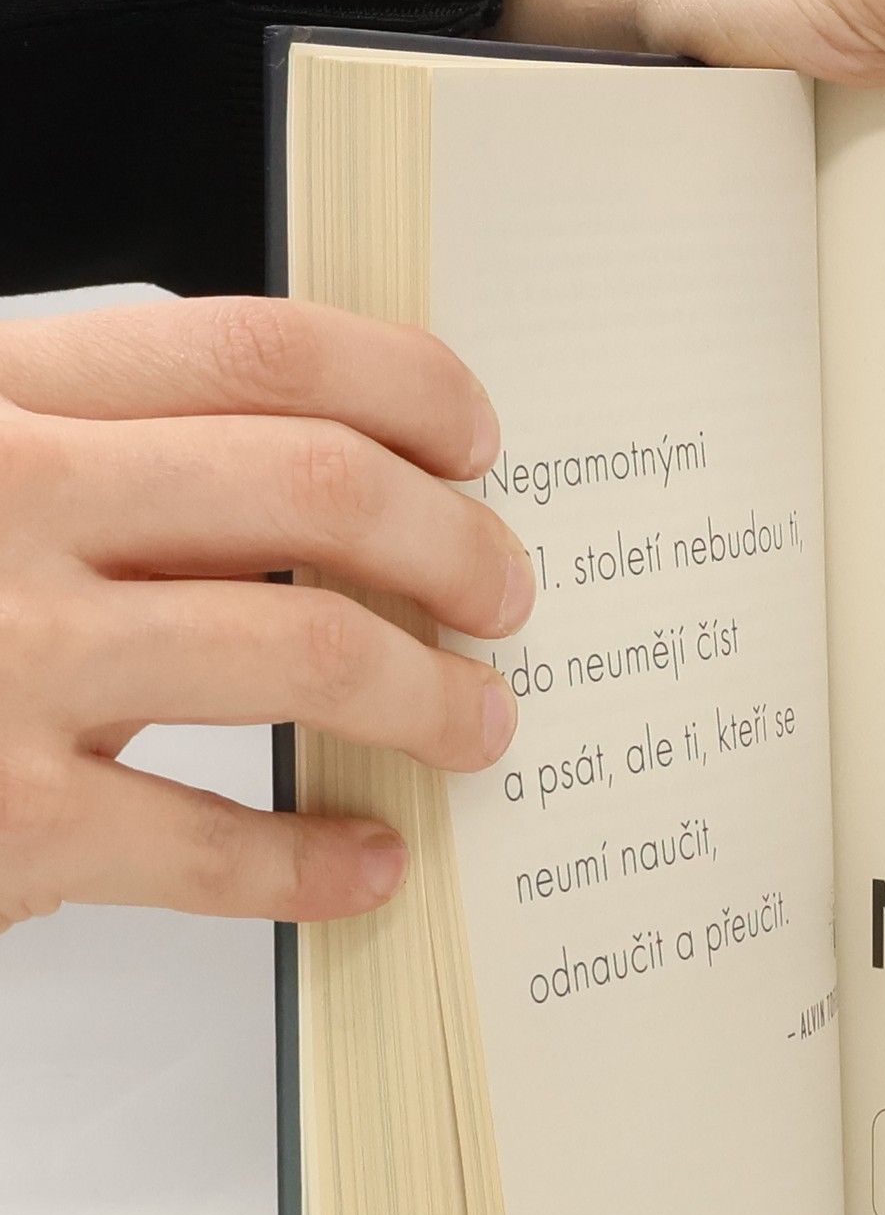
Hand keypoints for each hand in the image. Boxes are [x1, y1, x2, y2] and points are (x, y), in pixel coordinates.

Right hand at [0, 299, 531, 931]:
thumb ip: (105, 456)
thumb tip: (336, 489)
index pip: (256, 351)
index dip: (406, 387)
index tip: (475, 441)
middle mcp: (3, 503)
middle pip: (314, 487)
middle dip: (453, 543)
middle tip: (503, 593)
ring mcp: (1, 662)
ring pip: (303, 649)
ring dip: (429, 695)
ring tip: (476, 722)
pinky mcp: (3, 822)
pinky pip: (214, 844)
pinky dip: (318, 864)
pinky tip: (367, 864)